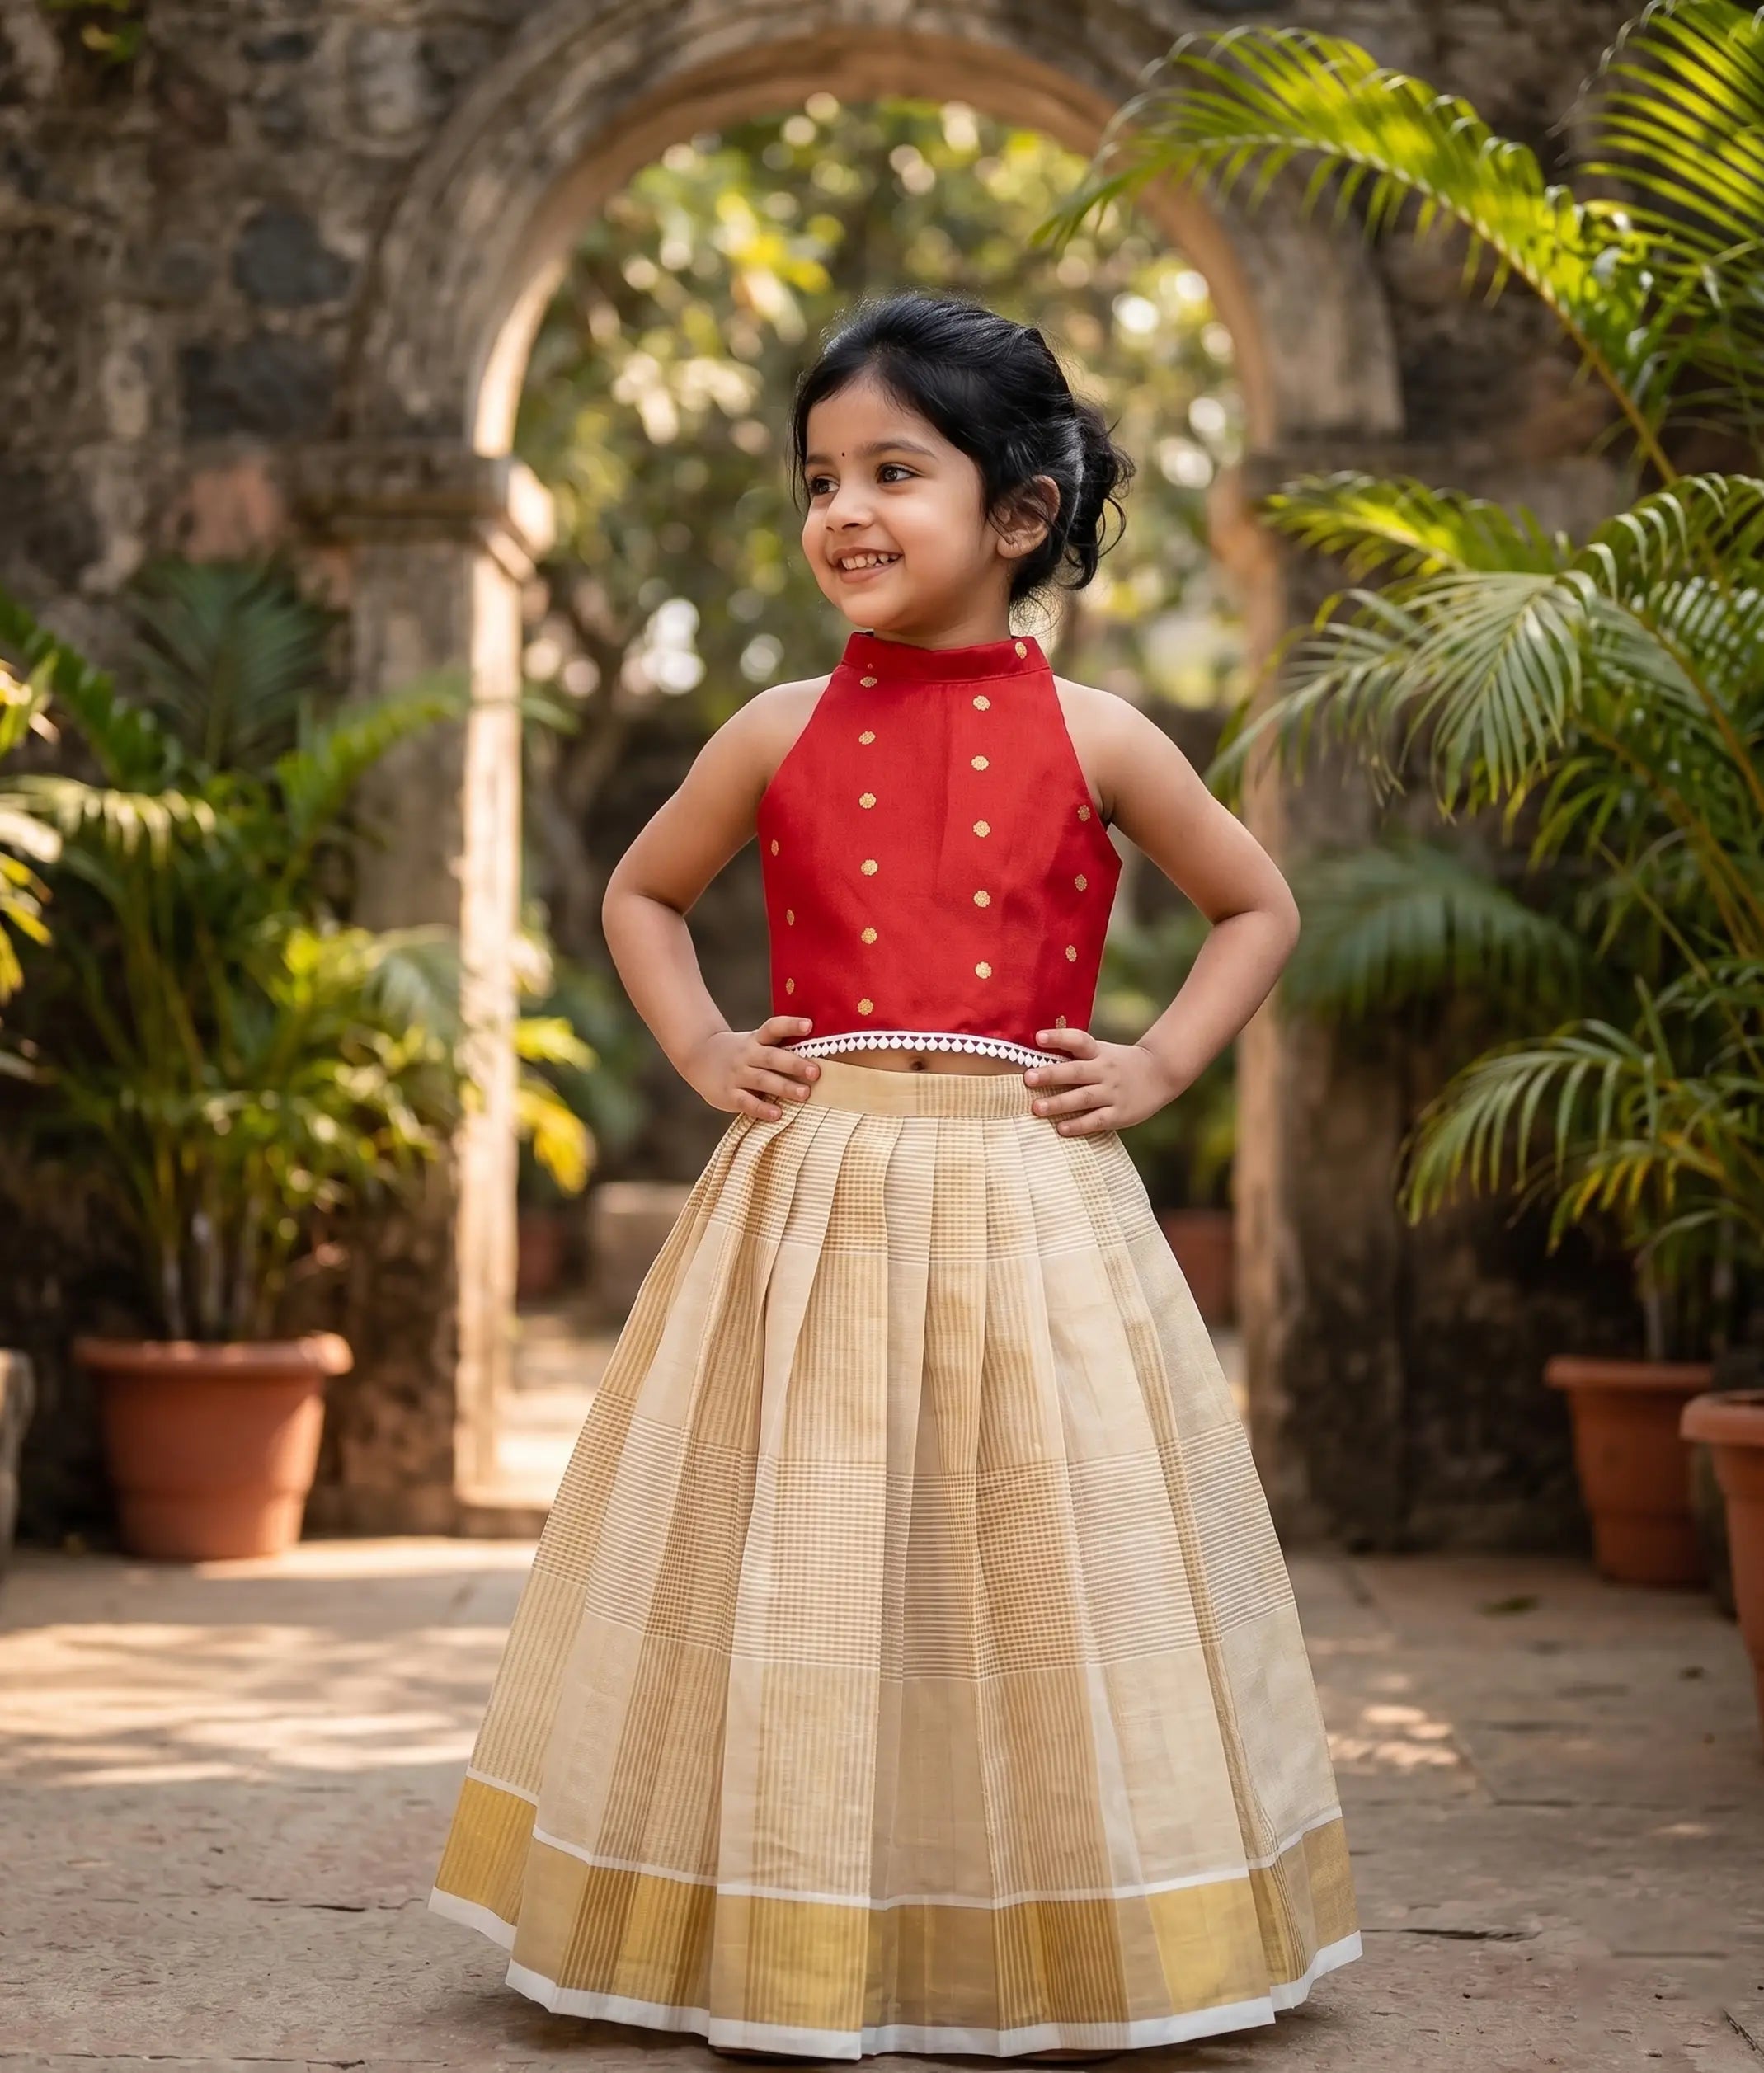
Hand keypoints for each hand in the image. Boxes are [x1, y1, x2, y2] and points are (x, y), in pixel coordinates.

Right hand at [683, 1015, 820, 1120]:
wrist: (699, 1056)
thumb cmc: (742, 1054)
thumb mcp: (756, 1043)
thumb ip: (780, 1049)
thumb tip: (820, 1058)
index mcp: (756, 1040)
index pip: (773, 1028)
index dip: (790, 1025)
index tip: (809, 1025)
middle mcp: (747, 1055)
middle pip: (772, 1057)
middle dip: (794, 1064)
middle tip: (815, 1072)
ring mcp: (737, 1074)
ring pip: (762, 1080)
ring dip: (784, 1087)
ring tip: (804, 1094)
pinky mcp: (729, 1094)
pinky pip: (746, 1102)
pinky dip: (762, 1108)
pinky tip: (778, 1114)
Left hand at [1022, 1027, 1181, 1135]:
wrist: (1160, 1073)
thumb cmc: (1118, 1063)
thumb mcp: (1101, 1052)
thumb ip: (1075, 1055)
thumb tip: (1035, 1054)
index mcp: (1099, 1052)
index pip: (1079, 1040)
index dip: (1059, 1037)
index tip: (1038, 1037)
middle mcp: (1105, 1070)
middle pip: (1076, 1071)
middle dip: (1051, 1075)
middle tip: (1028, 1078)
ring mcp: (1113, 1093)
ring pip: (1083, 1098)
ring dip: (1059, 1103)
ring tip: (1036, 1108)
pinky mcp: (1119, 1114)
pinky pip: (1096, 1120)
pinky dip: (1079, 1125)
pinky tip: (1061, 1128)